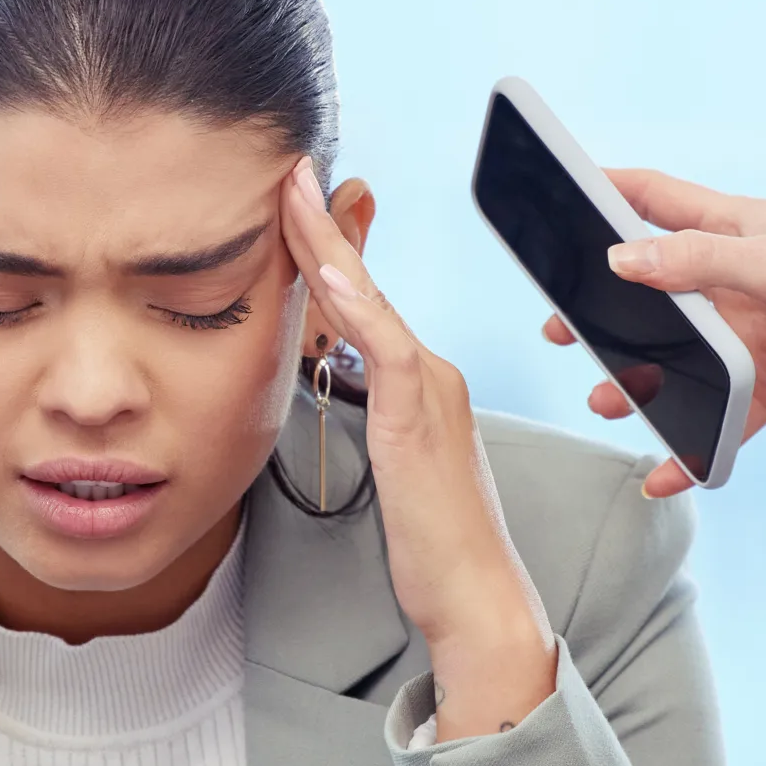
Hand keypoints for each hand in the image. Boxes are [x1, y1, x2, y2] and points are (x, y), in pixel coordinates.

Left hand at [280, 158, 553, 739]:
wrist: (477, 596)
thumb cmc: (431, 544)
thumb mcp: (388, 467)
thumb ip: (368, 418)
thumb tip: (331, 388)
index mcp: (418, 381)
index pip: (362, 300)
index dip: (326, 247)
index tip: (292, 201)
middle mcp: (428, 372)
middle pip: (364, 284)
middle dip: (323, 223)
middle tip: (288, 168)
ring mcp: (429, 389)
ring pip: (369, 301)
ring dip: (327, 241)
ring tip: (291, 189)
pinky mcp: (420, 417)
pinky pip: (385, 347)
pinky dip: (354, 304)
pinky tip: (322, 269)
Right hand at [553, 171, 765, 495]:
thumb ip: (696, 264)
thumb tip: (621, 260)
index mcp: (731, 229)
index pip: (650, 198)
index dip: (601, 191)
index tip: (552, 192)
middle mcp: (731, 280)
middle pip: (648, 290)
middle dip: (600, 308)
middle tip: (556, 328)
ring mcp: (747, 335)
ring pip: (675, 360)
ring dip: (638, 382)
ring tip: (607, 401)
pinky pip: (718, 419)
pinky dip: (691, 447)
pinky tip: (665, 472)